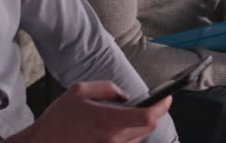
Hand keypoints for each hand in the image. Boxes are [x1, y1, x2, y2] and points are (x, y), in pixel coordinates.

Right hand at [9, 81, 171, 142]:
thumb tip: (126, 97)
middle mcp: (112, 141)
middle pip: (147, 129)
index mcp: (107, 122)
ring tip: (125, 117)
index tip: (167, 99)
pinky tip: (115, 129)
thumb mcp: (80, 91)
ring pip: (137, 139)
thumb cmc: (58, 120)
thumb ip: (108, 88)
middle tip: (151, 104)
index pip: (148, 117)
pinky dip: (126, 136)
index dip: (162, 107)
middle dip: (151, 115)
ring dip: (138, 127)